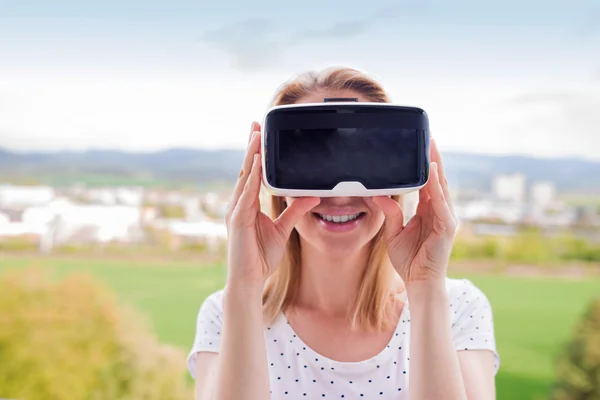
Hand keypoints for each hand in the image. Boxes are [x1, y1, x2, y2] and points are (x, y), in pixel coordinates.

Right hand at [225, 121, 320, 289]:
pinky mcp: (237, 220)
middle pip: (246, 169)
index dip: (256, 154)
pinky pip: (245, 195)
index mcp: (247, 205)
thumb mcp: (283, 229)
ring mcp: (236, 211)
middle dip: (251, 146)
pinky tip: (255, 164)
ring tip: (256, 136)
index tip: (260, 135)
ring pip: (244, 177)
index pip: (253, 174)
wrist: (249, 279)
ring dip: (250, 156)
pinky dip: (250, 178)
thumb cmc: (261, 257)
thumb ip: (295, 211)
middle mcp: (239, 204)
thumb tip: (311, 196)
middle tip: (256, 124)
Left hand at [369, 138, 456, 282]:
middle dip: (434, 158)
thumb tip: (377, 195)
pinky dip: (436, 186)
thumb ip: (390, 213)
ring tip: (431, 147)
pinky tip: (432, 172)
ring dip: (436, 166)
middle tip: (428, 137)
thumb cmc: (409, 260)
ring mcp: (445, 218)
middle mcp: (440, 211)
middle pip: (437, 179)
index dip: (425, 165)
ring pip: (441, 186)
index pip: (428, 183)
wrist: (419, 282)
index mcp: (429, 211)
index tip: (421, 146)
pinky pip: (441, 202)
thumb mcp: (393, 233)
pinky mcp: (446, 227)